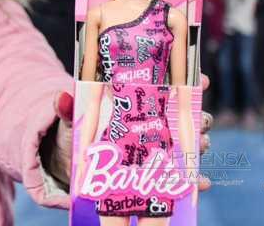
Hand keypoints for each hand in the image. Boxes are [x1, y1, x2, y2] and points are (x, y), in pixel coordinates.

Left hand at [47, 73, 214, 191]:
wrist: (74, 161)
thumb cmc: (79, 131)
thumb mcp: (74, 118)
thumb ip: (68, 109)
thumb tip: (61, 97)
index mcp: (141, 101)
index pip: (172, 86)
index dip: (191, 81)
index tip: (202, 80)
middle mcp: (158, 121)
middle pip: (190, 115)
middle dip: (200, 117)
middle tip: (200, 121)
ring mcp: (162, 146)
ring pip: (192, 142)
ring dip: (200, 145)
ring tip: (199, 149)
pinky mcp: (161, 171)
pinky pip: (184, 175)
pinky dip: (195, 179)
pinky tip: (200, 182)